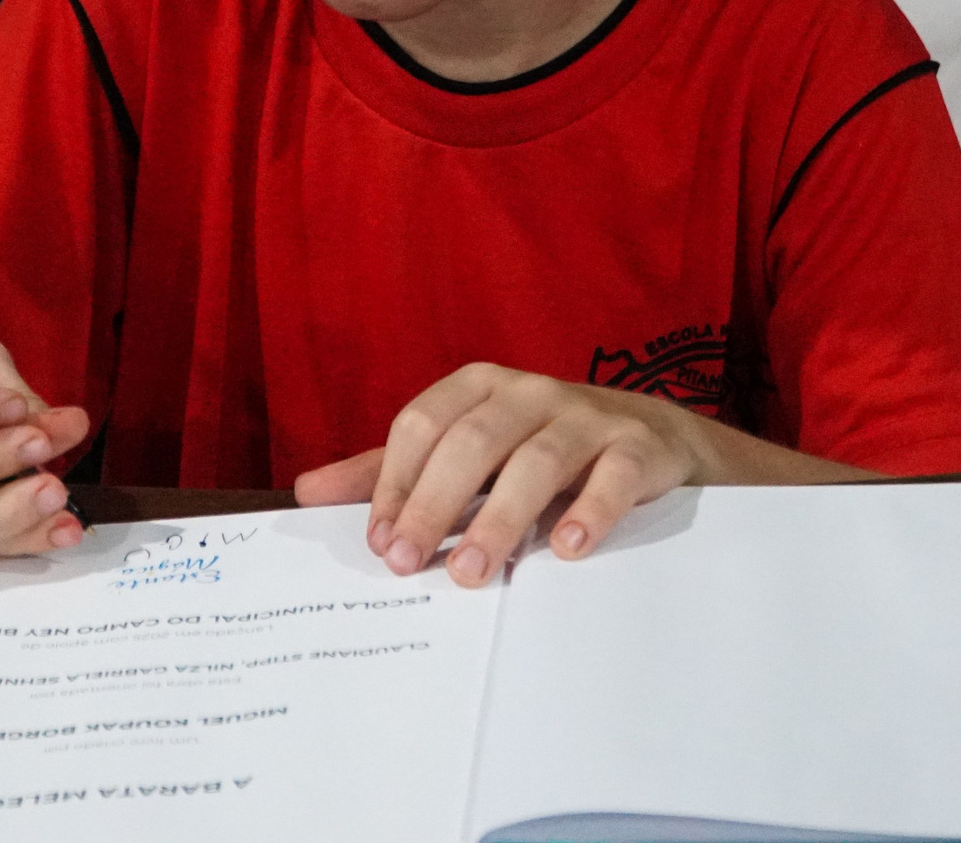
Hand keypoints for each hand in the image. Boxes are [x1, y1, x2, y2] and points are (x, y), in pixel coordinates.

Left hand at [293, 362, 869, 588]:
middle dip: (435, 504)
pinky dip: (590, 510)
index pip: (422, 425)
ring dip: (501, 519)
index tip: (380, 542)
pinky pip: (614, 475)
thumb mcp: (466, 454)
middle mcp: (529, 392)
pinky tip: (567, 550)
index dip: (396, 483)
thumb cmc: (540, 451)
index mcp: (478, 387)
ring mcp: (588, 416)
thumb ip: (391, 473)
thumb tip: (306, 494)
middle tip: (410, 565)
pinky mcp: (640, 447)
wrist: (654, 442)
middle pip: (472, 441)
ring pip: (537, 460)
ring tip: (477, 573)